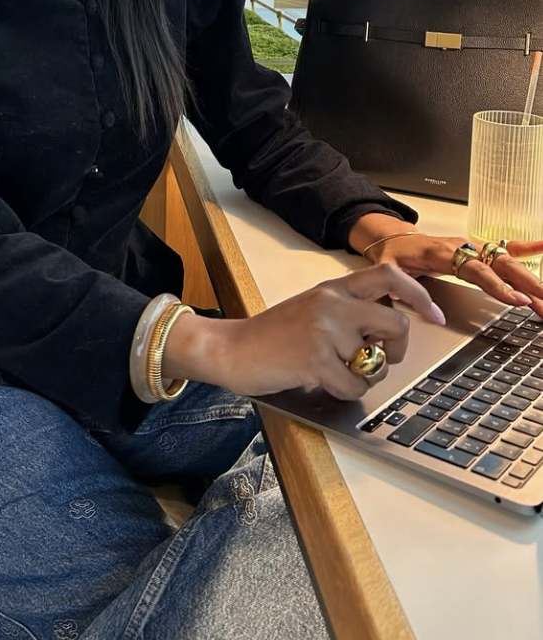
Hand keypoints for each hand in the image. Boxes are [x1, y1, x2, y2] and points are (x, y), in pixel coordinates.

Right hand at [163, 265, 443, 399]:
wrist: (232, 349)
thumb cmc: (274, 335)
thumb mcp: (313, 309)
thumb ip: (349, 310)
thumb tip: (389, 328)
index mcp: (333, 289)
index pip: (389, 276)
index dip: (419, 294)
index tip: (434, 315)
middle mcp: (332, 304)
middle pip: (395, 324)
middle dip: (397, 350)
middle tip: (379, 358)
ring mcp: (324, 330)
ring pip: (375, 363)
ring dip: (363, 376)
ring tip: (333, 369)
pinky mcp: (315, 359)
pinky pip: (355, 386)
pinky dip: (345, 391)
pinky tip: (321, 381)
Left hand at [362, 230, 542, 317]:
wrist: (392, 237)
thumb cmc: (394, 254)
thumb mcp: (390, 271)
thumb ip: (406, 289)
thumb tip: (429, 312)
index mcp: (442, 253)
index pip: (475, 269)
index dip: (497, 285)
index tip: (517, 299)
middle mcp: (462, 247)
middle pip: (499, 264)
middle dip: (525, 284)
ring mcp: (471, 247)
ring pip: (506, 261)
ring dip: (529, 279)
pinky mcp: (476, 249)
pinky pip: (504, 248)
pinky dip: (526, 248)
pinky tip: (542, 248)